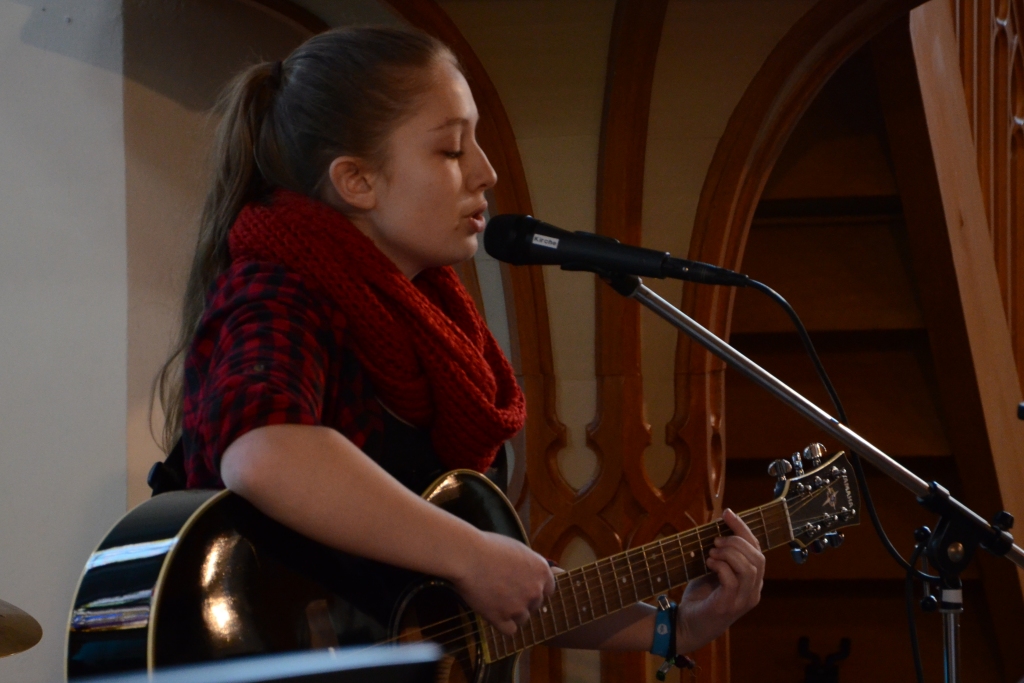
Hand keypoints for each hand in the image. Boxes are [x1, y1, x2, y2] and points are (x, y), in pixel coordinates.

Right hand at [449, 530, 554, 635]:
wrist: (468, 557)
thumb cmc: (489, 547)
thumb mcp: (518, 549)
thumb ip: (529, 565)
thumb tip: (531, 574)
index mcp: (542, 571)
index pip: (548, 590)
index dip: (534, 588)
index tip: (522, 587)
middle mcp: (535, 591)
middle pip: (535, 605)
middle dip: (522, 600)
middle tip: (504, 591)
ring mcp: (519, 607)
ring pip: (522, 618)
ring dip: (511, 613)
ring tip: (494, 599)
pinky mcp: (502, 619)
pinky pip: (509, 630)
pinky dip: (502, 623)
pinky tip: (492, 612)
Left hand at [675, 509, 763, 652]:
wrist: (686, 625)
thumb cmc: (701, 597)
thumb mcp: (714, 571)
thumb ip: (721, 554)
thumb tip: (719, 526)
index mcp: (753, 582)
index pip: (758, 551)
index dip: (743, 529)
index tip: (727, 513)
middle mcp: (753, 592)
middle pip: (758, 558)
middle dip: (737, 541)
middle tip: (716, 540)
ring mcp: (742, 601)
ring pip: (749, 568)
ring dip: (729, 553)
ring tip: (712, 552)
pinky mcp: (728, 606)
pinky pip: (732, 580)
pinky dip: (721, 566)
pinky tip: (709, 564)